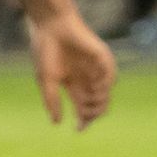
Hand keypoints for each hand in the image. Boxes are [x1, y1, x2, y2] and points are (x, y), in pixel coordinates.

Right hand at [29, 7, 116, 129]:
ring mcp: (95, 69)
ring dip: (99, 101)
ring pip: (105, 94)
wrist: (52, 26)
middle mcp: (86, 79)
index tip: (78, 130)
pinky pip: (111, 76)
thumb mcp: (47, 80)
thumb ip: (52, 101)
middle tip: (85, 114)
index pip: (82, 108)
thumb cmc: (46, 51)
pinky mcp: (102, 57)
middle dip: (92, 113)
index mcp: (73, 85)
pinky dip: (105, 85)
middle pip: (96, 104)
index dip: (83, 121)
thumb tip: (56, 123)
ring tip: (89, 99)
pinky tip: (95, 85)